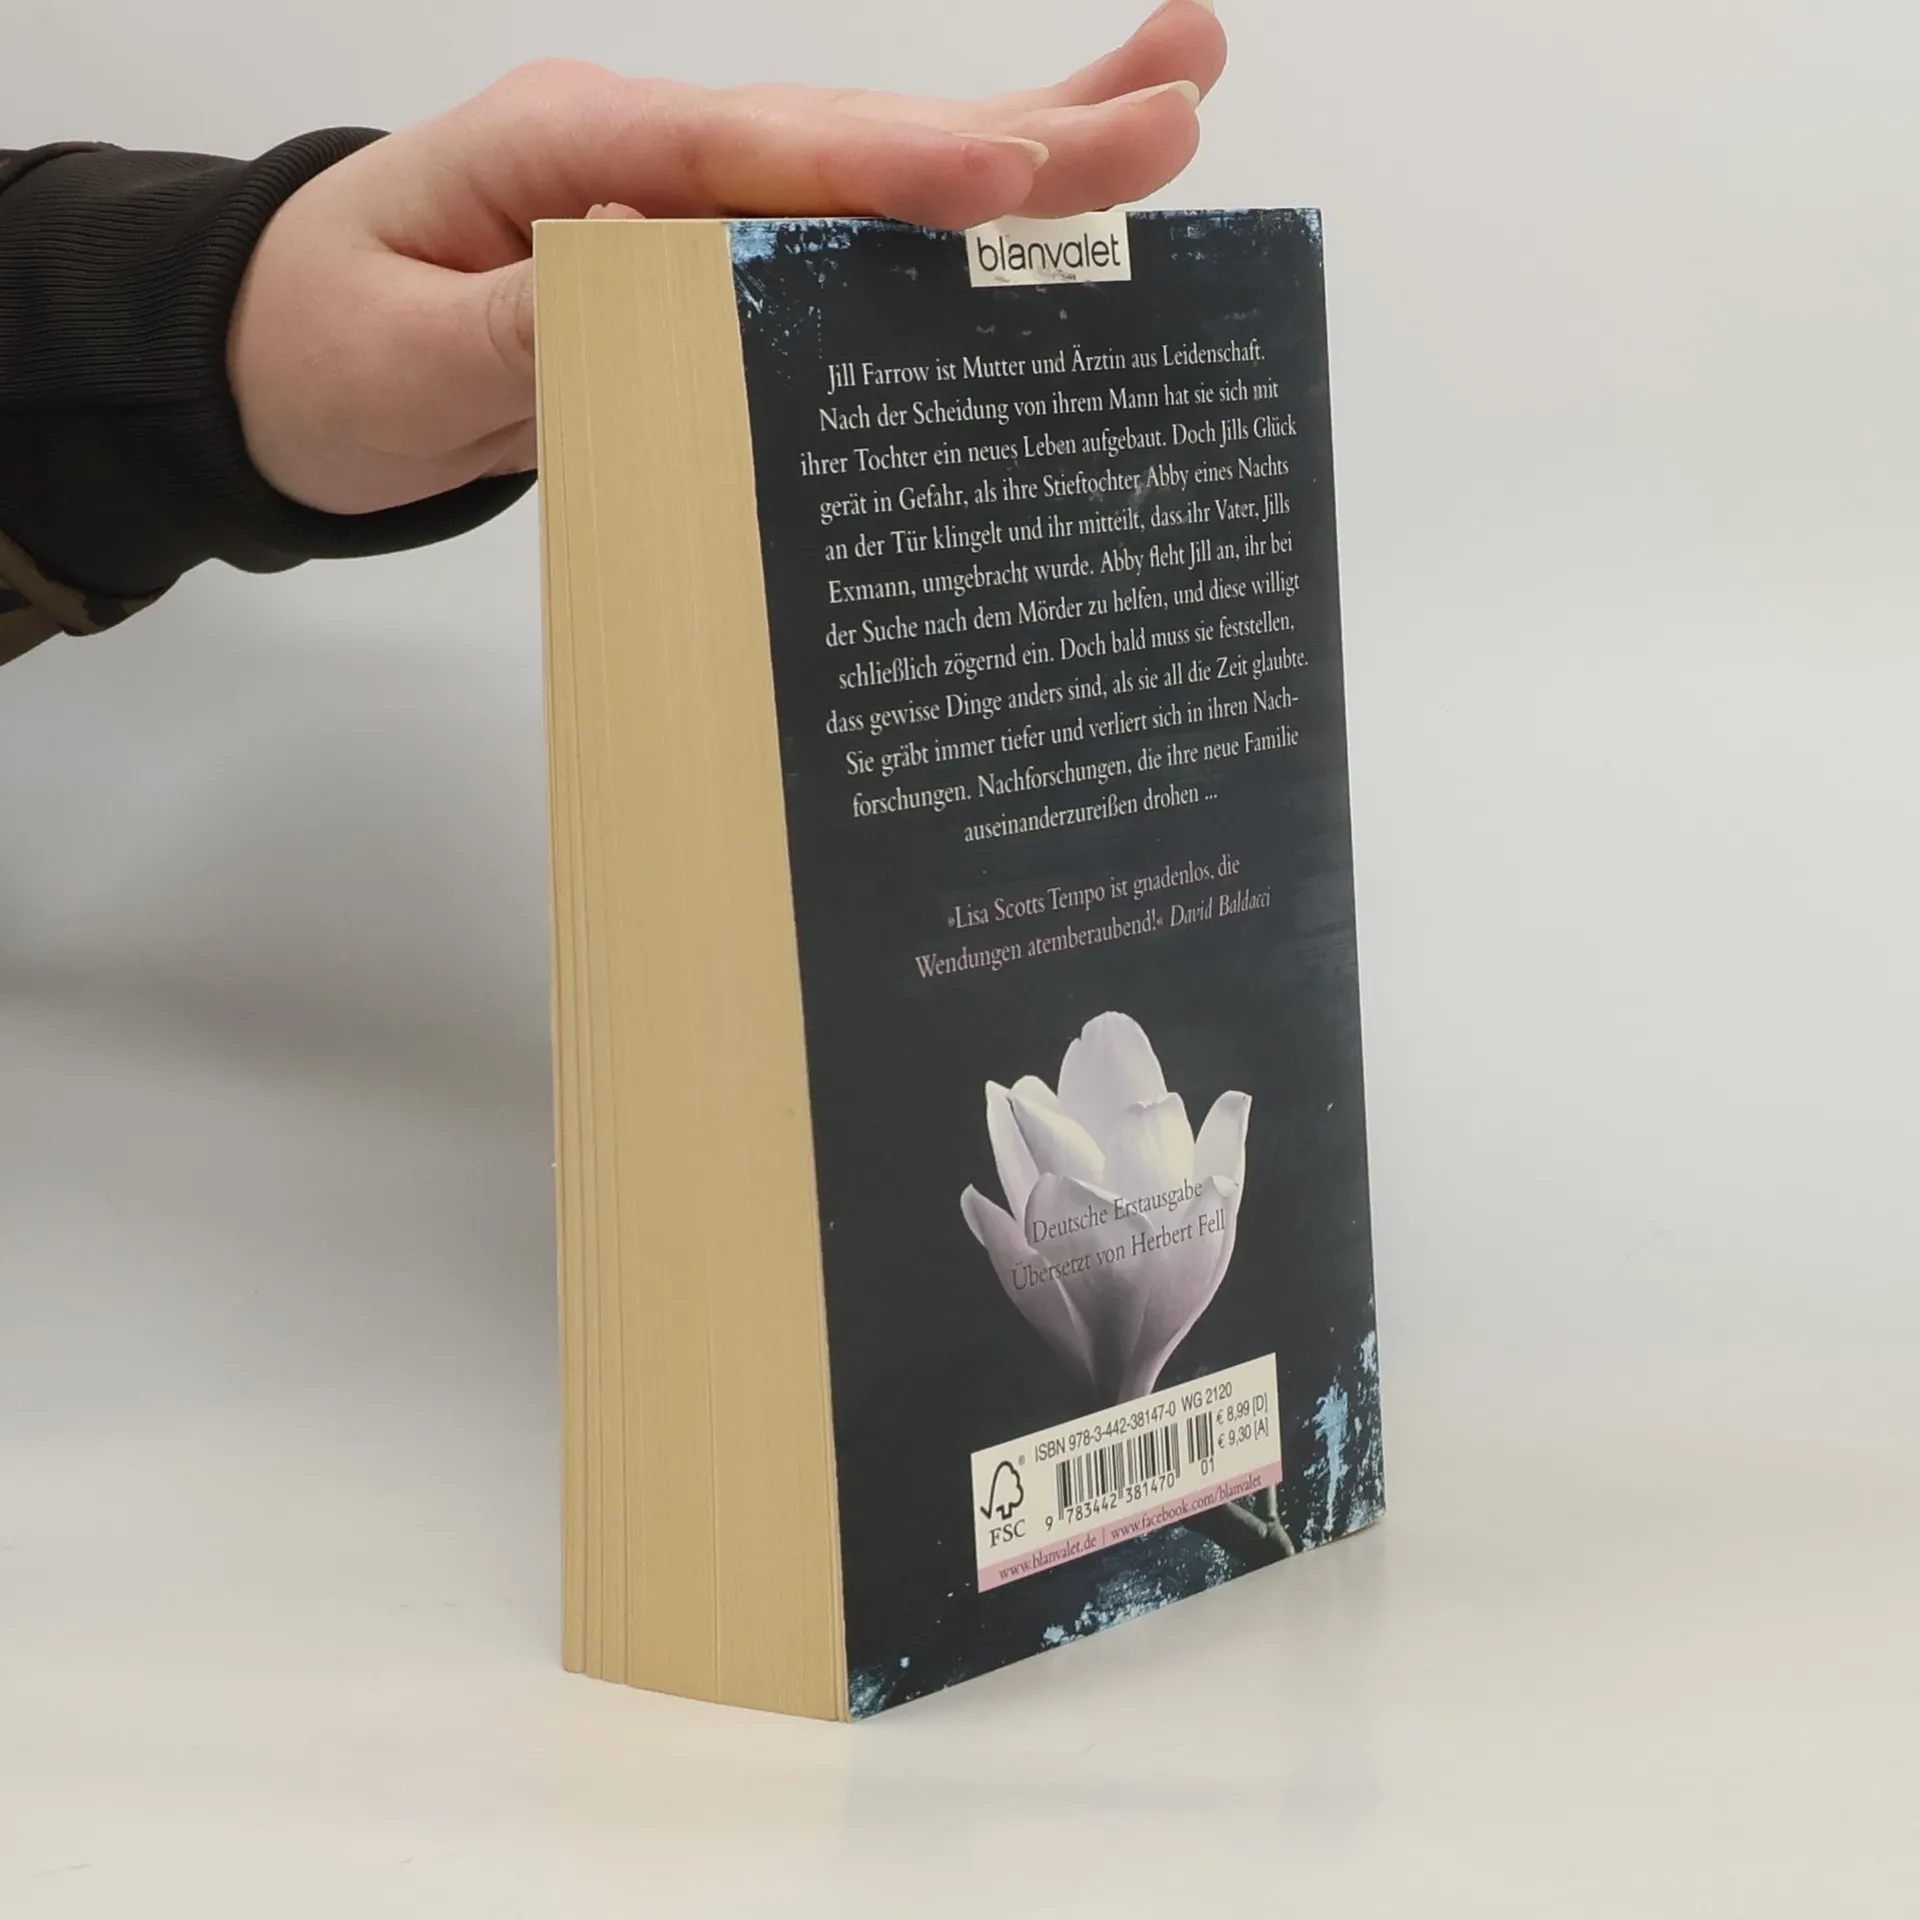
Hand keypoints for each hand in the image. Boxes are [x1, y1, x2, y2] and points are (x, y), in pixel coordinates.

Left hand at [226, 0, 1225, 516]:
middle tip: (1177, 101)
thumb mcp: (400, 354)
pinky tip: (1048, 210)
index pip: (754, 157)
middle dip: (1022, 129)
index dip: (890, 171)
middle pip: (859, 137)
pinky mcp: (717, 262)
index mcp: (576, 150)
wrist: (291, 362)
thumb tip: (671, 305)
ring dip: (1030, 147)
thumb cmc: (326, 346)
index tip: (1013, 186)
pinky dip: (957, 230)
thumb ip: (527, 333)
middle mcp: (657, 153)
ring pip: (882, 171)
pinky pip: (854, 244)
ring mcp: (696, 203)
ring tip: (1173, 104)